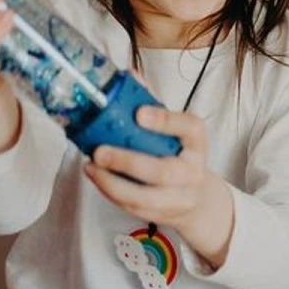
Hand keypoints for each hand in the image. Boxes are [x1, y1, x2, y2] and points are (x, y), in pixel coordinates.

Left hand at [82, 106, 233, 267]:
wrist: (197, 197)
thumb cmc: (179, 153)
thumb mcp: (175, 128)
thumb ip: (153, 103)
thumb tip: (129, 74)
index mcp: (197, 142)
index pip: (189, 128)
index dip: (164, 121)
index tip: (139, 113)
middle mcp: (192, 171)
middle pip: (162, 172)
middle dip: (127, 162)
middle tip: (100, 151)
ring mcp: (178, 197)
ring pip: (144, 198)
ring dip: (111, 183)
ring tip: (90, 167)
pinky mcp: (161, 214)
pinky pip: (133, 208)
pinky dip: (110, 193)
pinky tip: (96, 178)